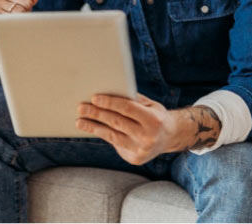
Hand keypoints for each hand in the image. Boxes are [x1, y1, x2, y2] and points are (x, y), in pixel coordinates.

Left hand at [76, 93, 220, 164]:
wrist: (171, 137)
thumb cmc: (155, 115)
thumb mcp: (149, 105)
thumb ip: (132, 99)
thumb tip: (107, 92)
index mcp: (153, 120)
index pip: (127, 109)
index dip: (110, 102)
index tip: (94, 98)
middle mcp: (148, 137)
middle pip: (117, 123)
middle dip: (97, 114)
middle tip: (81, 107)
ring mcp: (141, 150)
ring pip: (112, 136)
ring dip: (94, 127)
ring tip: (80, 121)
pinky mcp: (135, 159)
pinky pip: (115, 144)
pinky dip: (103, 135)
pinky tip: (93, 128)